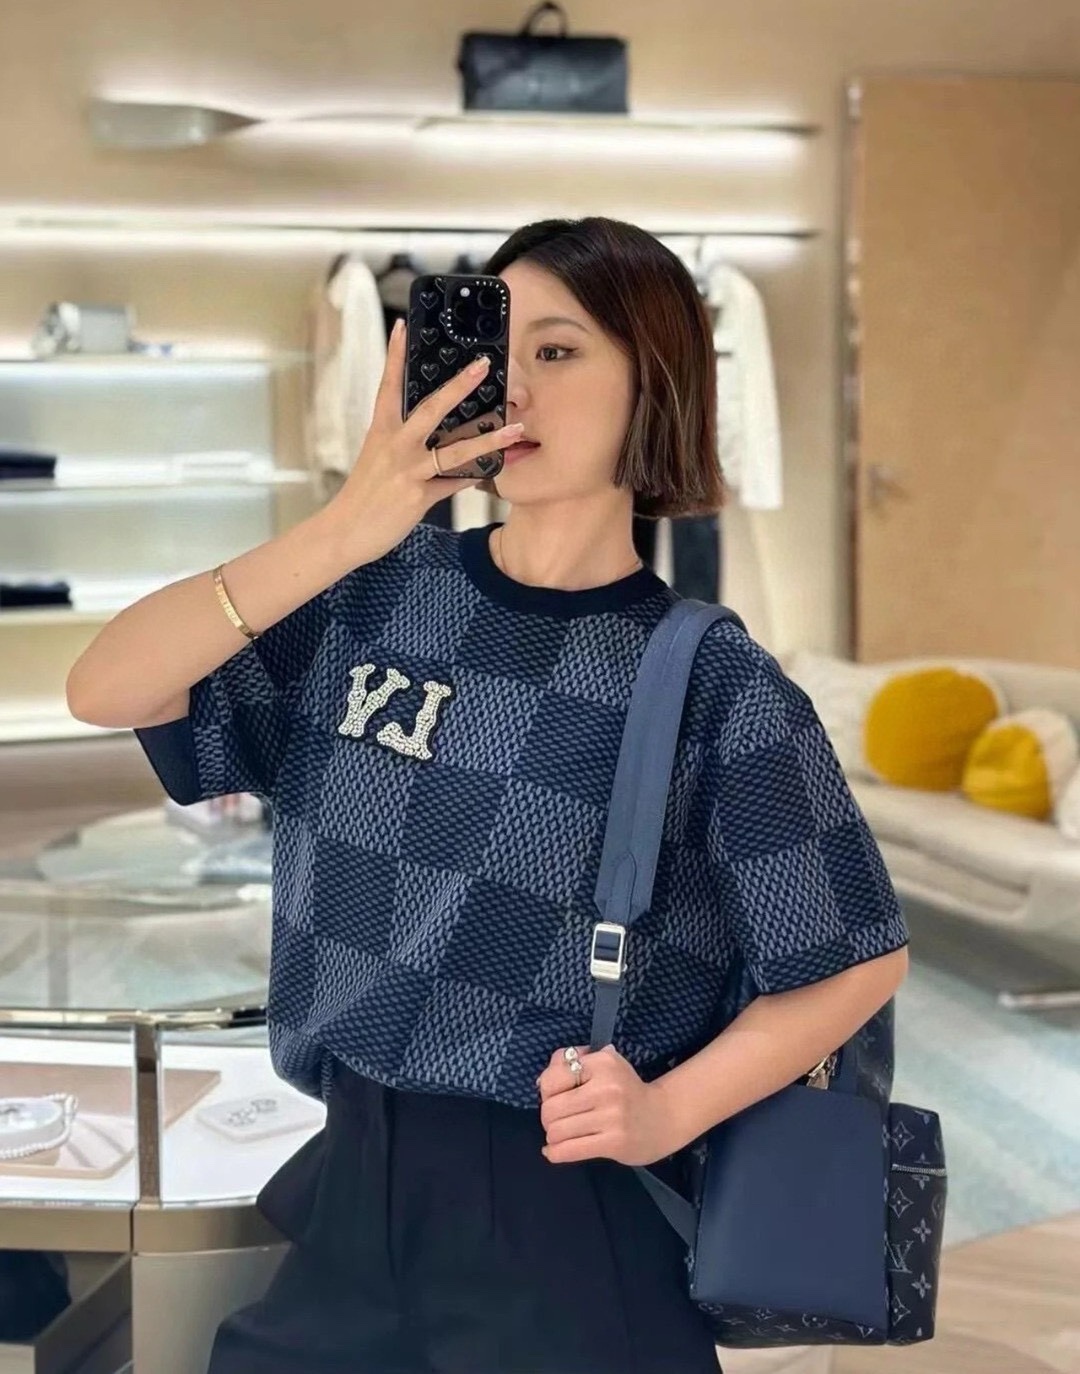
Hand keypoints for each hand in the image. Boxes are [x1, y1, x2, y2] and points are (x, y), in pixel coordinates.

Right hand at [324, 318, 522, 567]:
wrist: (343, 531)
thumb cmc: (363, 496)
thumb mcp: (378, 460)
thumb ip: (403, 444)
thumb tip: (434, 435)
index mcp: (381, 431)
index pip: (388, 386)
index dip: (396, 356)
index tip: (403, 326)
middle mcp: (394, 445)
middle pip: (430, 408)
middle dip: (459, 385)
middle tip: (483, 365)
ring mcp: (407, 470)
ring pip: (454, 450)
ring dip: (488, 439)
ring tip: (515, 429)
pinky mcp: (417, 496)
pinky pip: (454, 484)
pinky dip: (474, 477)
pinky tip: (494, 470)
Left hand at [536, 1045, 681, 1166]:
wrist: (663, 1117)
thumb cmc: (626, 1089)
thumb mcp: (604, 1064)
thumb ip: (571, 1061)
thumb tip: (541, 1082)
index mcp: (603, 1062)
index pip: (552, 1077)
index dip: (546, 1090)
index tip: (556, 1097)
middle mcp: (607, 1087)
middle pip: (550, 1108)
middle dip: (548, 1117)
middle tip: (557, 1120)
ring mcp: (612, 1116)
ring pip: (557, 1131)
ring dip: (552, 1136)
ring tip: (561, 1135)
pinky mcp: (614, 1142)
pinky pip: (570, 1150)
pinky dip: (555, 1153)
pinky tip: (553, 1151)